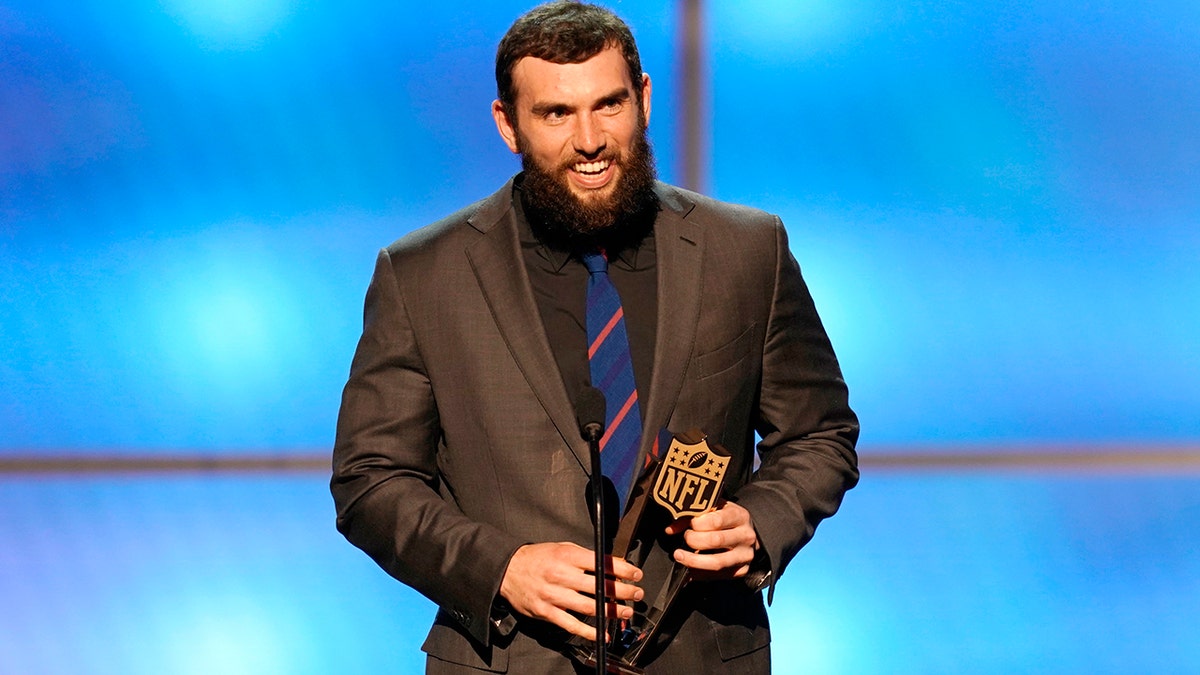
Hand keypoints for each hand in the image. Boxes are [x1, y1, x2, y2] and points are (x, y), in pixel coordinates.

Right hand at [499, 542, 643, 640]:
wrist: (508, 570)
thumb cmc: (538, 558)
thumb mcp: (563, 548)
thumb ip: (586, 556)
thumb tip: (613, 563)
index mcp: (568, 555)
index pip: (602, 563)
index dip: (623, 569)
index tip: (636, 574)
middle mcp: (561, 575)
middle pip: (599, 586)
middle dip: (623, 591)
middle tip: (637, 593)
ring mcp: (554, 595)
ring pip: (590, 606)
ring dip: (612, 611)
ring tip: (626, 611)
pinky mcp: (547, 612)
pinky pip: (572, 624)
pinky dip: (589, 632)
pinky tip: (603, 634)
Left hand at [665, 500, 757, 579]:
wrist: (749, 534)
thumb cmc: (727, 519)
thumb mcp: (714, 510)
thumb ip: (692, 515)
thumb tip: (670, 530)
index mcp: (739, 516)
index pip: (715, 521)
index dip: (696, 524)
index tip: (688, 525)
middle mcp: (745, 536)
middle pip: (715, 541)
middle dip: (693, 541)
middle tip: (685, 539)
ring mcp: (745, 555)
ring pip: (717, 562)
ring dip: (693, 561)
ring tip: (679, 556)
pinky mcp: (742, 570)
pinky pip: (718, 575)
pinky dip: (701, 574)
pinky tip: (690, 570)